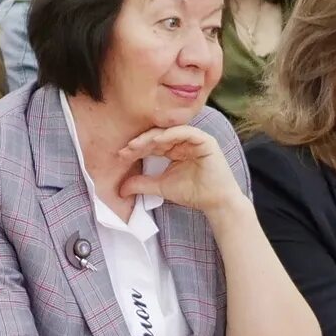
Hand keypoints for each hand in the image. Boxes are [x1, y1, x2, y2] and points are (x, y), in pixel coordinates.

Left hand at [118, 124, 243, 216]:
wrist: (215, 203)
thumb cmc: (192, 193)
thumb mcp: (161, 187)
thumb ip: (142, 184)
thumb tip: (120, 189)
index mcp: (174, 149)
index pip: (152, 144)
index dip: (136, 148)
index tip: (120, 155)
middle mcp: (184, 142)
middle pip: (158, 136)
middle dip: (140, 142)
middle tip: (125, 149)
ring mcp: (195, 139)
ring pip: (169, 132)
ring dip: (151, 137)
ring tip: (136, 145)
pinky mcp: (205, 141)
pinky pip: (186, 132)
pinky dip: (170, 135)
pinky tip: (157, 141)